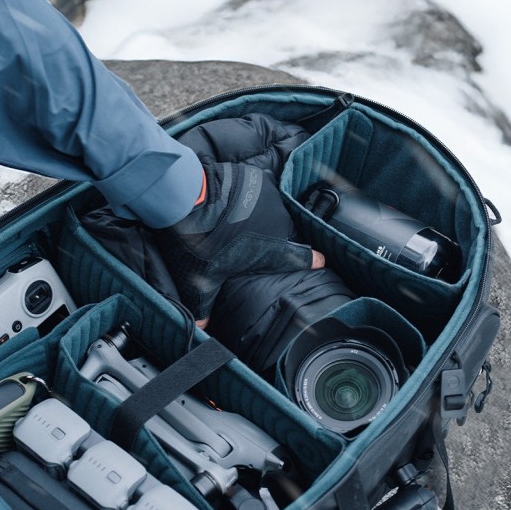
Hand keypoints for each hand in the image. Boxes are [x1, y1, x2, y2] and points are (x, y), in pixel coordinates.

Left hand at [157, 161, 323, 326]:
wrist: (189, 197)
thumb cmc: (200, 243)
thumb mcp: (201, 280)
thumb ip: (204, 306)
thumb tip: (201, 328)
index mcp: (272, 250)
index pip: (301, 259)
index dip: (311, 261)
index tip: (321, 261)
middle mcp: (278, 224)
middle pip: (280, 235)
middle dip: (267, 240)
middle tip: (245, 245)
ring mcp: (269, 199)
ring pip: (270, 212)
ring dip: (258, 218)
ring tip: (234, 224)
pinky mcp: (258, 180)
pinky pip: (259, 193)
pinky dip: (249, 199)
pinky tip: (232, 204)